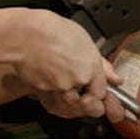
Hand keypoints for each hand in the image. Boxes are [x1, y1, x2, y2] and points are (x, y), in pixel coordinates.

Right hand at [0, 8, 123, 119]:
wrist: (24, 35)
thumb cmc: (50, 32)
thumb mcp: (83, 41)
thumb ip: (102, 64)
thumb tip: (115, 78)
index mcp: (91, 65)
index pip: (102, 92)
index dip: (100, 95)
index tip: (97, 94)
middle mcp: (79, 78)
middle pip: (89, 106)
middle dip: (88, 104)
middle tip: (83, 95)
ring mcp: (61, 86)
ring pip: (71, 105)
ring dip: (69, 100)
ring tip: (64, 83)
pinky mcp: (45, 91)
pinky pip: (54, 102)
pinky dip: (53, 97)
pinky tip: (52, 83)